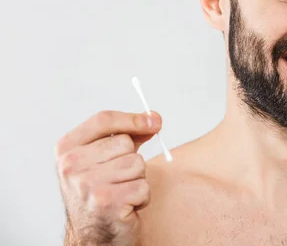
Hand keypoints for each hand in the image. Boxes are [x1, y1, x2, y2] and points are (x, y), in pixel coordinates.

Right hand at [55, 110, 161, 244]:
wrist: (95, 233)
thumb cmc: (103, 190)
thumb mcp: (107, 156)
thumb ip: (129, 134)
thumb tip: (154, 119)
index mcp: (67, 148)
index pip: (103, 120)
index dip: (133, 119)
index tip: (154, 121)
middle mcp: (71, 165)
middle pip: (125, 142)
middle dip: (132, 159)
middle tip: (118, 178)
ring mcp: (86, 184)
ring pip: (137, 163)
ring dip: (138, 179)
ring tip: (122, 191)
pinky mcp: (106, 202)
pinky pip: (143, 186)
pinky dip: (142, 196)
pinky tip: (127, 204)